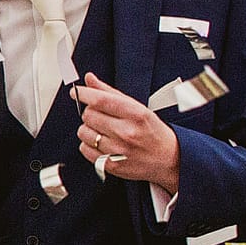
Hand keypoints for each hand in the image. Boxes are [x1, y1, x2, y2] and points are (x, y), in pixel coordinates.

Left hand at [74, 72, 179, 190]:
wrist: (168, 159)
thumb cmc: (152, 131)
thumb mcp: (138, 108)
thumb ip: (111, 92)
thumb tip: (89, 79)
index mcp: (136, 114)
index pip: (101, 100)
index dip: (84, 94)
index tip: (77, 91)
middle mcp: (127, 132)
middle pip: (89, 115)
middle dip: (91, 112)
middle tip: (102, 116)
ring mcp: (118, 150)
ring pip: (83, 132)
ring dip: (88, 129)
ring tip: (103, 131)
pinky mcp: (111, 165)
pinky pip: (84, 149)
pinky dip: (88, 144)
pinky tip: (102, 143)